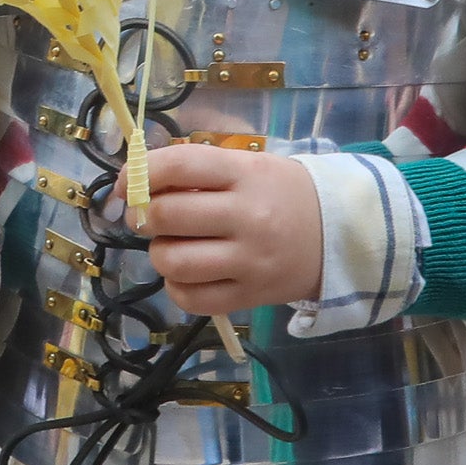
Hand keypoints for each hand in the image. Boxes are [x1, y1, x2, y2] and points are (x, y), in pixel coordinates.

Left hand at [140, 143, 320, 317]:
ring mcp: (249, 261)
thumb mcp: (249, 167)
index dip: (139, 174)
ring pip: (173, 261)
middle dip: (143, 216)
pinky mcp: (249, 296)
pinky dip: (176, 286)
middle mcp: (246, 217)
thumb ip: (199, 171)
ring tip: (171, 246)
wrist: (338, 235)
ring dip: (159, 253)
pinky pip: (191, 298)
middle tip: (148, 218)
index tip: (127, 184)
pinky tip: (186, 274)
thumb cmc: (282, 194)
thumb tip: (137, 182)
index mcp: (245, 175)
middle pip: (167, 215)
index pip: (178, 166)